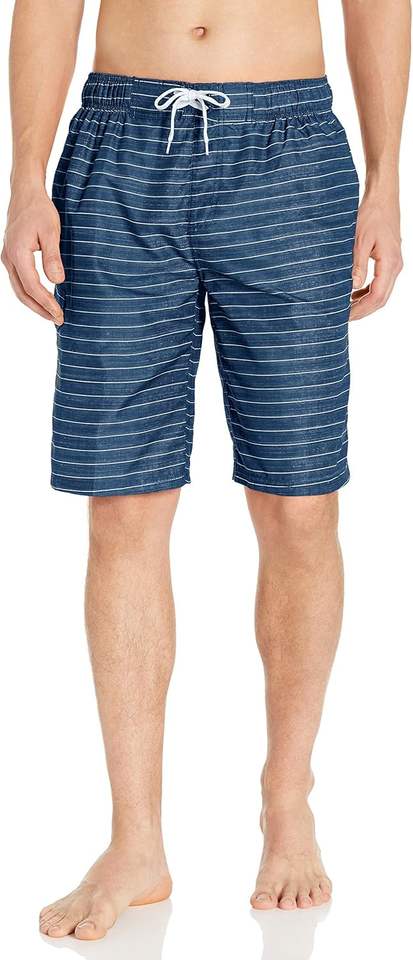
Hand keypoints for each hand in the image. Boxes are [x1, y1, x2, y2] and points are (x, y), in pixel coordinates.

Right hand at [1, 185, 64, 324]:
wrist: (25, 194)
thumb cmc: (40, 210)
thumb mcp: (52, 231)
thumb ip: (53, 257)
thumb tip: (57, 281)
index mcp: (18, 253)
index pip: (32, 287)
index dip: (46, 303)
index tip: (60, 314)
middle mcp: (9, 258)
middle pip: (22, 293)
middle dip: (40, 310)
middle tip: (58, 320)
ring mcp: (8, 258)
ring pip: (19, 289)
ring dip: (35, 304)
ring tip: (52, 314)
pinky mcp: (11, 257)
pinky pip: (19, 282)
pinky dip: (30, 294)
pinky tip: (43, 299)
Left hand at [350, 188, 402, 320]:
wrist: (383, 198)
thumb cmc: (371, 214)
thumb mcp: (360, 240)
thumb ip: (357, 265)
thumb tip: (352, 287)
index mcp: (390, 264)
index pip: (376, 296)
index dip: (360, 309)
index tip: (344, 315)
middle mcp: (395, 267)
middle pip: (380, 299)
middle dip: (362, 311)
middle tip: (343, 317)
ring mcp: (394, 264)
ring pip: (381, 293)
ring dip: (365, 303)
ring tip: (346, 307)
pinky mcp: (389, 261)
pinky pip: (380, 283)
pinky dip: (367, 292)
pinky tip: (354, 293)